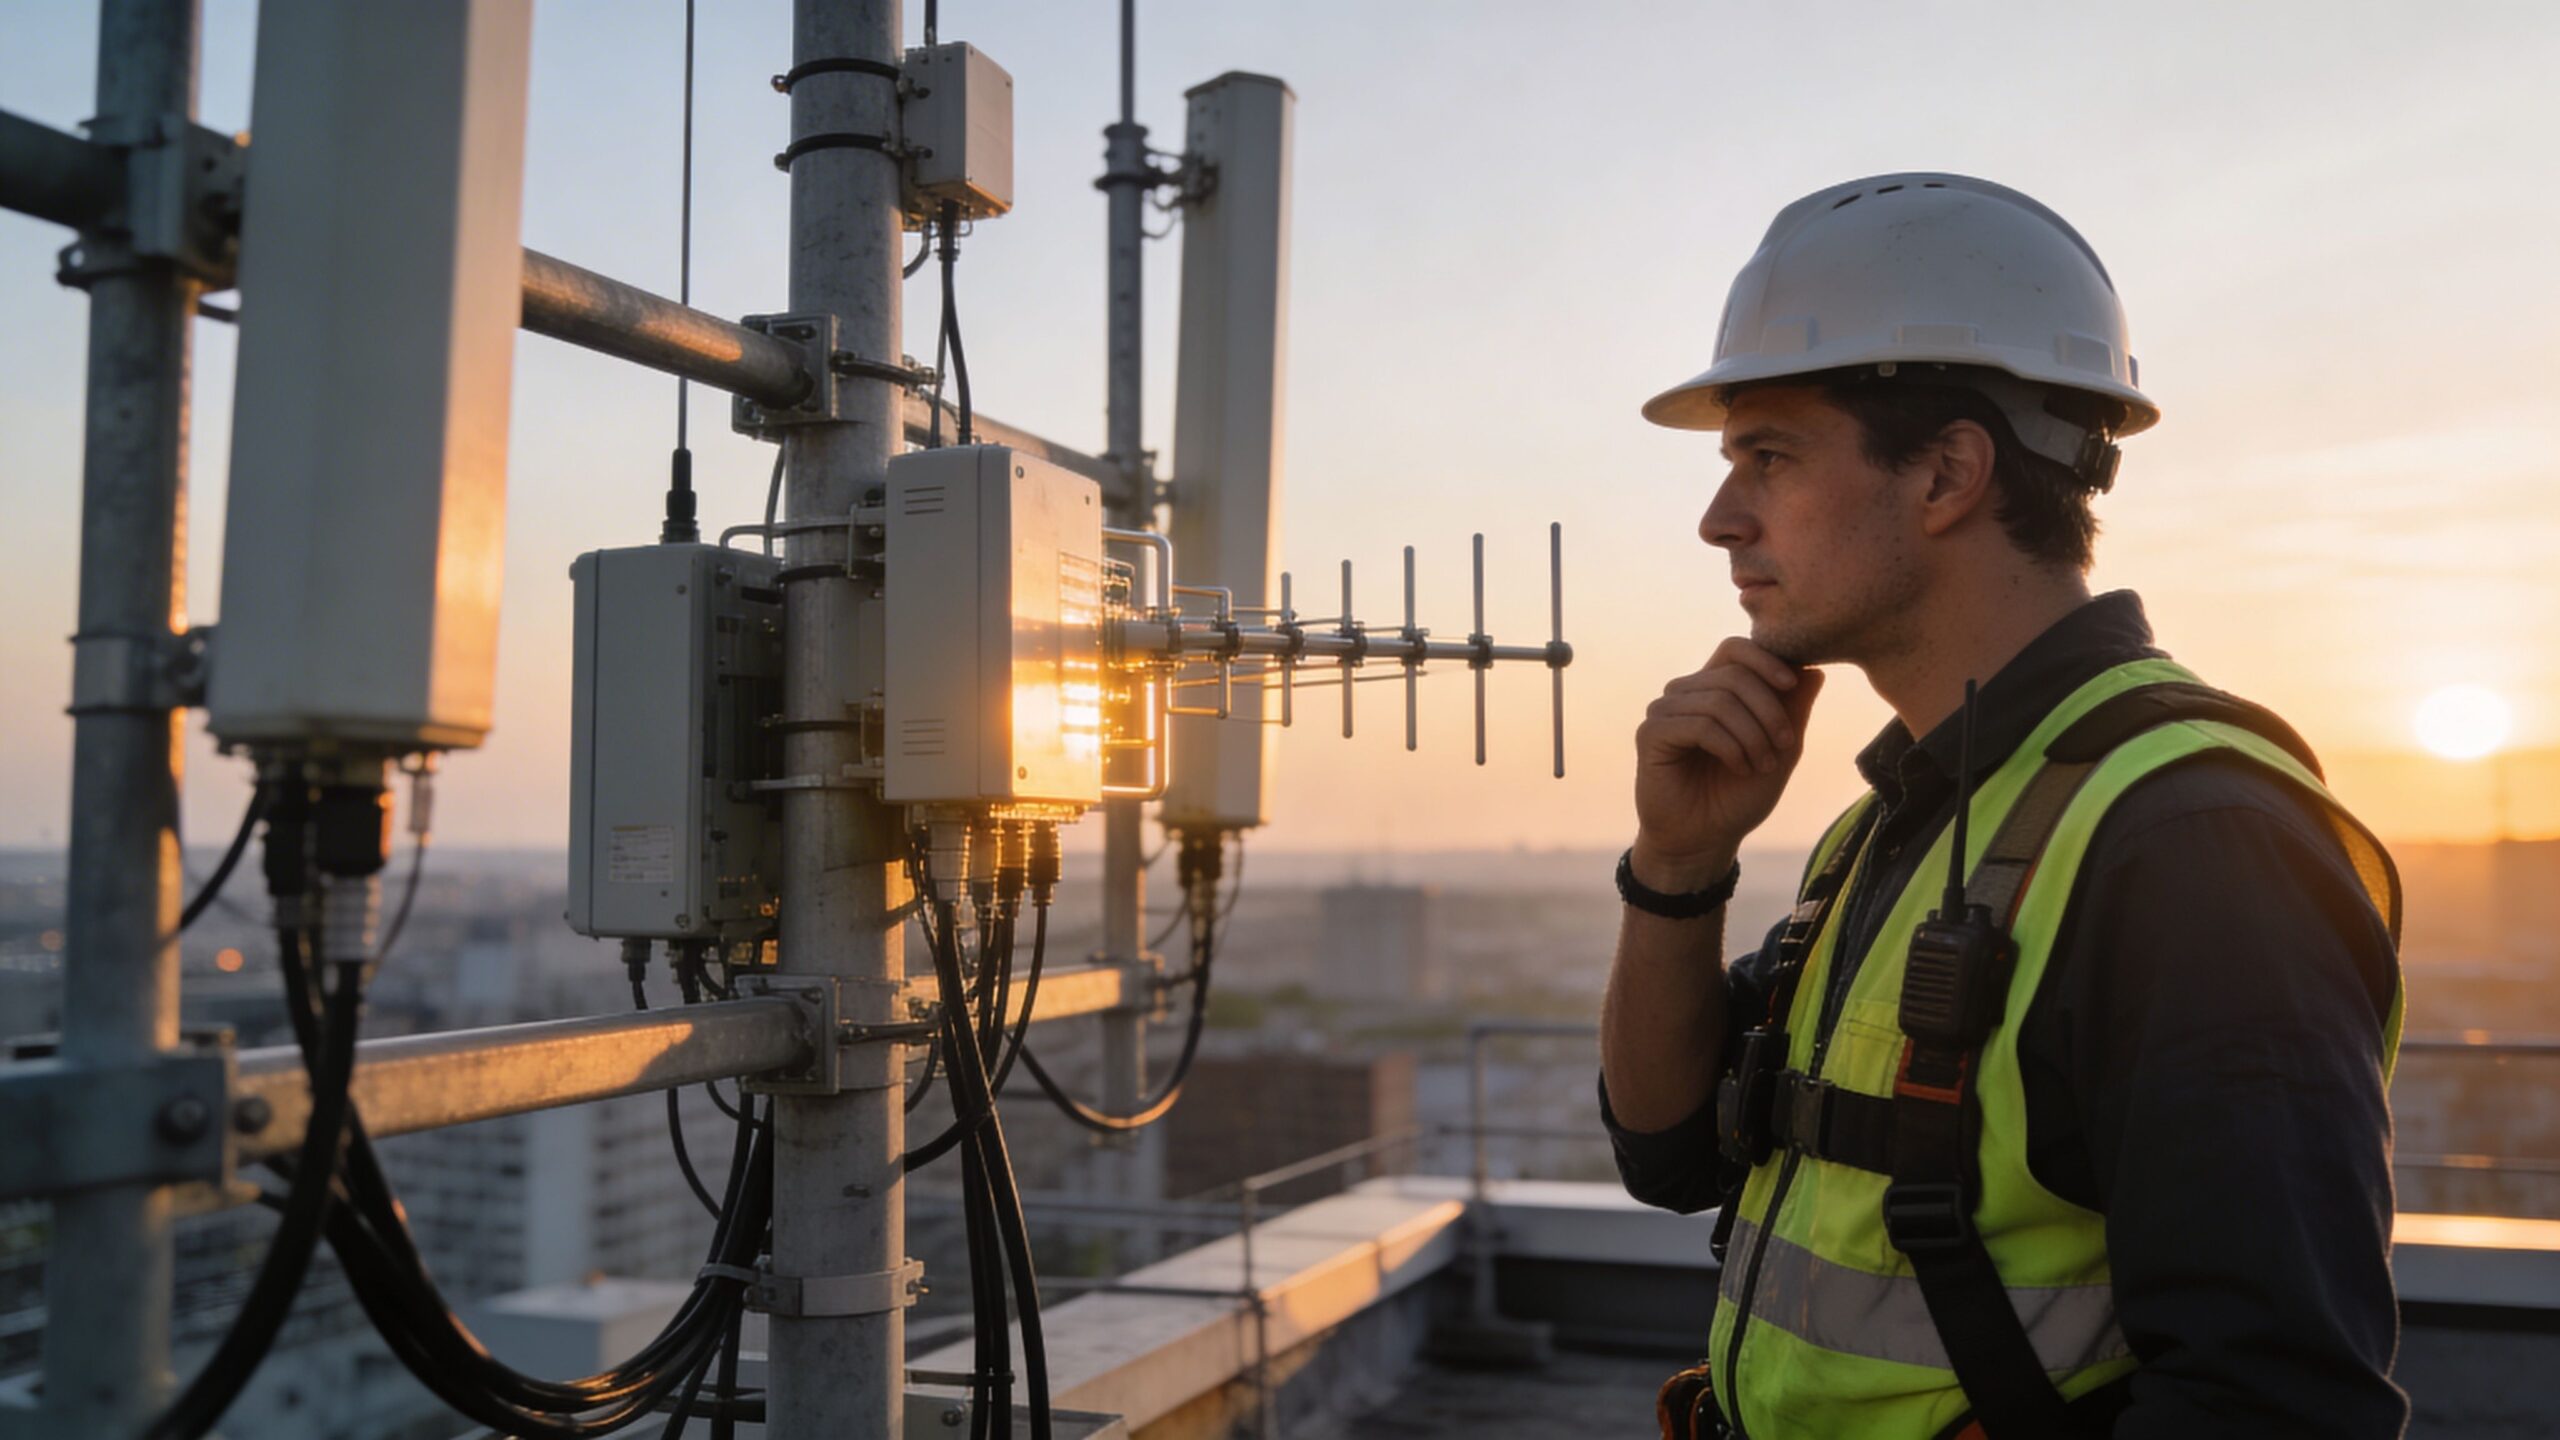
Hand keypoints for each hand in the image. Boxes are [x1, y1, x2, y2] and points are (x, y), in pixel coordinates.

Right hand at [1631, 638, 1824, 887]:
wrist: (1705, 840)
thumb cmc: (1738, 795)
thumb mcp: (1780, 751)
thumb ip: (1794, 711)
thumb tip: (1815, 670)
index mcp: (1712, 689)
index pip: (1735, 649)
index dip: (1766, 659)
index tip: (1792, 685)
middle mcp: (1685, 693)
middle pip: (1733, 675)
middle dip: (1769, 710)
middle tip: (1784, 746)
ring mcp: (1664, 711)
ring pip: (1719, 701)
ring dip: (1752, 736)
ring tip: (1762, 765)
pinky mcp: (1651, 734)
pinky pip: (1699, 725)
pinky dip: (1729, 747)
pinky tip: (1739, 767)